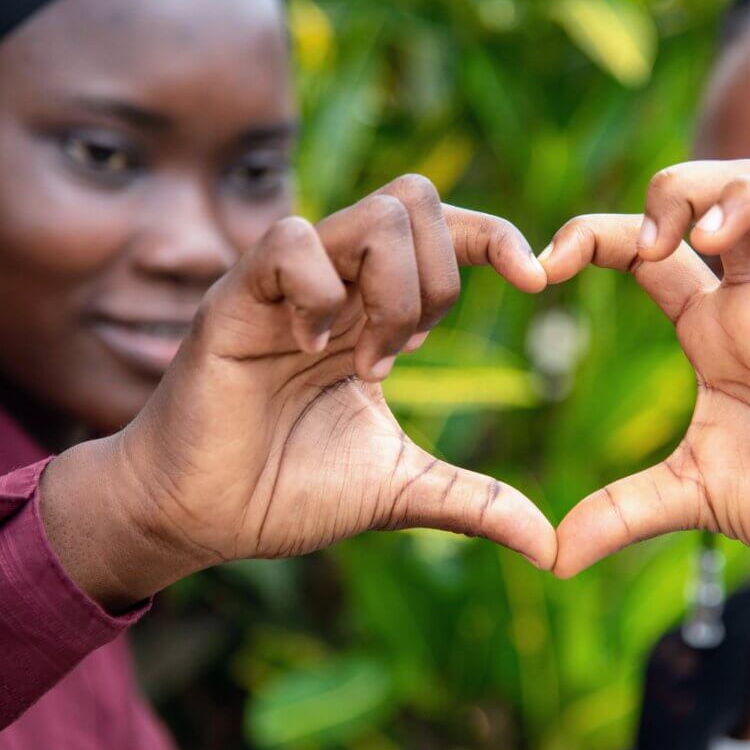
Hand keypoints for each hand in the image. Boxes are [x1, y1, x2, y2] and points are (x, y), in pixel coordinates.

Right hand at [43, 175, 555, 608]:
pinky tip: (312, 350)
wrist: (198, 519)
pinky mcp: (235, 299)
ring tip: (363, 362)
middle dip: (440, 278)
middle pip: (417, 200)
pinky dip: (321, 294)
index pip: (445, 231)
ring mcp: (285, 284)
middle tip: (406, 353)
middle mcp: (334, 283)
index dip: (498, 239)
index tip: (538, 282)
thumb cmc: (286, 491)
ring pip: (372, 216)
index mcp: (372, 311)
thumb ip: (475, 502)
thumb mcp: (400, 490)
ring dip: (392, 292)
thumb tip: (551, 549)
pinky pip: (291, 241)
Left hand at [544, 161, 749, 578]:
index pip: (649, 249)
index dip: (595, 235)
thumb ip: (619, 512)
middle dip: (681, 188)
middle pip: (722, 195)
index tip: (543, 266)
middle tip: (655, 237)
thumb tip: (551, 559)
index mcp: (710, 328)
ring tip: (710, 236)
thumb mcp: (688, 497)